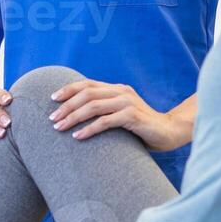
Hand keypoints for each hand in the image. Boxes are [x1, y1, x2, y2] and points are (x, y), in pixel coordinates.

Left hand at [47, 79, 188, 150]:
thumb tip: (78, 115)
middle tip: (51, 119)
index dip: (68, 90)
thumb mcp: (121, 114)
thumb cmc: (141, 127)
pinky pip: (105, 121)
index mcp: (117, 88)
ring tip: (59, 128)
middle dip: (66, 106)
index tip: (52, 99)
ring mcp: (127, 103)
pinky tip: (78, 137)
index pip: (87, 84)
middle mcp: (121, 92)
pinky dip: (89, 129)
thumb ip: (105, 110)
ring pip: (93, 106)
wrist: (169, 132)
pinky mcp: (132, 117)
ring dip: (73, 117)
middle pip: (86, 94)